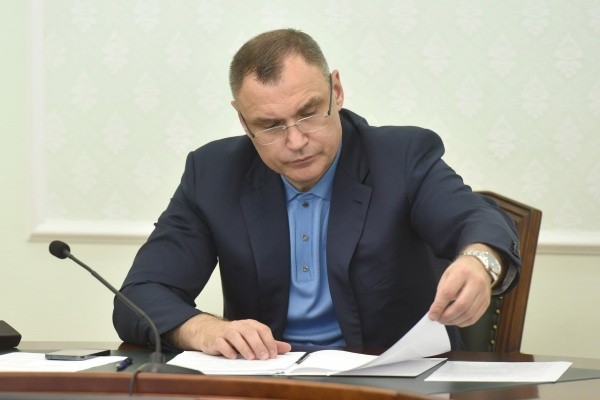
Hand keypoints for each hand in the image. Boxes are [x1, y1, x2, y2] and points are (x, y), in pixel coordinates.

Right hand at [166, 313, 290, 359]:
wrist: (209, 331)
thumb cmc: (233, 336)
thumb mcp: (252, 338)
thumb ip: (268, 343)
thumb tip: (287, 348)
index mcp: (250, 325)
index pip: (263, 330)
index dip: (269, 342)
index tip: (273, 354)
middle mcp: (239, 326)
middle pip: (250, 332)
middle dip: (259, 345)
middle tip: (264, 357)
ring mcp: (226, 331)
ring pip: (236, 336)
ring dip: (244, 347)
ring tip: (251, 358)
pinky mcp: (215, 339)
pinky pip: (222, 343)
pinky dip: (227, 350)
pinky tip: (232, 357)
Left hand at [428, 247, 492, 326]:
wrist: (479, 265)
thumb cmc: (459, 270)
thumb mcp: (447, 275)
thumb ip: (441, 292)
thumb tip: (436, 311)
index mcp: (462, 273)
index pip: (448, 293)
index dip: (439, 306)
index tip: (432, 315)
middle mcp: (476, 283)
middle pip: (461, 305)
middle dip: (447, 316)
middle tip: (439, 319)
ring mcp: (484, 293)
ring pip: (469, 314)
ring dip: (455, 321)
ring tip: (445, 320)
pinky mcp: (487, 302)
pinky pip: (475, 317)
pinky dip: (463, 322)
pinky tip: (456, 321)